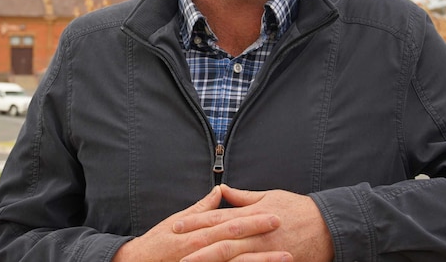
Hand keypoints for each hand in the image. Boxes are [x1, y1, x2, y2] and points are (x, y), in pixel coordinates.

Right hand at [112, 185, 286, 261]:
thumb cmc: (157, 244)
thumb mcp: (177, 222)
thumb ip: (201, 209)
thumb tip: (219, 191)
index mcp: (198, 234)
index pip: (230, 223)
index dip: (253, 219)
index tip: (275, 214)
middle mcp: (202, 250)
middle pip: (237, 242)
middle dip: (262, 236)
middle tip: (286, 231)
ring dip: (263, 261)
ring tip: (288, 258)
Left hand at [172, 185, 333, 261]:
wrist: (330, 226)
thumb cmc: (299, 210)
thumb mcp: (270, 197)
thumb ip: (243, 197)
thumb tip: (222, 189)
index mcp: (252, 213)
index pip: (219, 218)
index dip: (197, 222)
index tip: (177, 226)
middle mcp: (256, 231)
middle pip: (221, 239)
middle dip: (197, 244)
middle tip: (176, 249)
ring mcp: (266, 248)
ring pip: (234, 256)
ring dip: (212, 260)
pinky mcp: (276, 260)